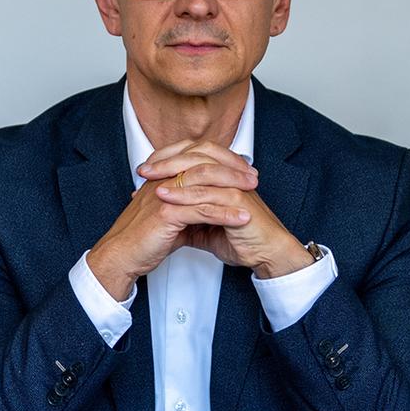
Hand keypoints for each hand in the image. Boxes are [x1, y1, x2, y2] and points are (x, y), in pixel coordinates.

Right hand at [86, 145, 258, 300]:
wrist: (120, 256)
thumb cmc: (140, 239)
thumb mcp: (166, 217)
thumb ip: (183, 206)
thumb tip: (203, 207)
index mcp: (162, 177)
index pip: (196, 156)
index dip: (221, 159)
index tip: (241, 168)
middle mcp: (162, 180)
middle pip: (203, 162)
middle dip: (232, 168)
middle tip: (252, 176)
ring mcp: (164, 194)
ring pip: (205, 183)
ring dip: (233, 187)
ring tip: (252, 193)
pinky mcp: (166, 214)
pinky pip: (202, 211)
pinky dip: (225, 214)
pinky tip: (241, 218)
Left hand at [137, 140, 314, 278]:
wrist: (266, 254)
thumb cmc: (243, 239)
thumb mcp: (208, 227)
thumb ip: (190, 218)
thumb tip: (168, 217)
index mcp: (223, 175)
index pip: (193, 156)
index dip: (168, 159)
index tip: (146, 168)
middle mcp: (229, 175)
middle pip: (195, 156)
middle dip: (165, 161)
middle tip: (143, 169)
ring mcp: (235, 186)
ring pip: (200, 172)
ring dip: (172, 176)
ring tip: (150, 182)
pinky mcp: (238, 201)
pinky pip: (207, 195)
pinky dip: (184, 197)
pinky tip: (166, 200)